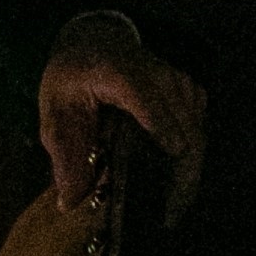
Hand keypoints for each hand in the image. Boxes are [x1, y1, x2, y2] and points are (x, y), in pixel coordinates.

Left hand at [37, 9, 207, 221]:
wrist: (95, 44)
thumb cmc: (73, 80)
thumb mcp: (55, 113)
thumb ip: (64, 156)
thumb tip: (70, 202)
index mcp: (117, 72)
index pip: (144, 94)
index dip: (161, 121)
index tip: (173, 151)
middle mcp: (155, 72)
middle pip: (181, 117)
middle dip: (181, 164)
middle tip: (168, 211)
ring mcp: (176, 81)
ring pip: (196, 125)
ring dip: (189, 166)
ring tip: (174, 207)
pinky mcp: (189, 92)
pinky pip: (200, 126)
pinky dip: (193, 155)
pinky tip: (179, 184)